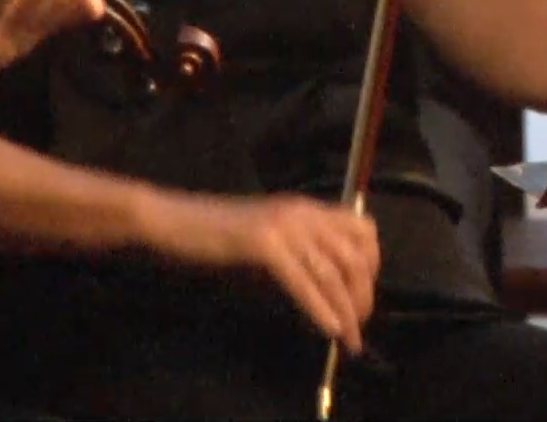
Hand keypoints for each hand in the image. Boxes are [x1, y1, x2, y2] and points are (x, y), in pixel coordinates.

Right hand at [143, 191, 379, 352]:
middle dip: (363, 294)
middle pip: (354, 255)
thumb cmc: (216, 235)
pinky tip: (330, 328)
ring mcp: (284, 226)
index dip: (373, 263)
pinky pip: (302, 281)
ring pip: (331, 272)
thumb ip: (298, 251)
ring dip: (347, 310)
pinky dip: (320, 308)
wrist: (173, 220)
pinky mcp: (264, 244)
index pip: (362, 228)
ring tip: (351, 338)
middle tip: (361, 325)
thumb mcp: (269, 237)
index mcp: (305, 208)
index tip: (365, 293)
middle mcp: (302, 212)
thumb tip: (328, 288)